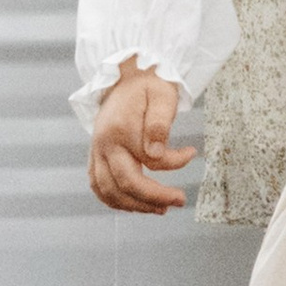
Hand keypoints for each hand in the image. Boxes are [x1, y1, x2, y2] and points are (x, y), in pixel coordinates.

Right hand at [87, 59, 194, 215]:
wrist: (124, 75)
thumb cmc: (148, 85)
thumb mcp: (162, 95)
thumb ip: (160, 124)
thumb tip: (157, 155)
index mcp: (121, 130)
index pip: (150, 161)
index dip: (174, 163)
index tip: (191, 153)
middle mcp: (104, 144)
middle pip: (125, 184)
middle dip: (153, 198)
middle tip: (179, 202)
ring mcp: (96, 151)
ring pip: (109, 191)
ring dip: (134, 206)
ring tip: (160, 209)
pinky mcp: (95, 155)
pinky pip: (98, 186)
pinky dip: (114, 200)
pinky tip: (134, 204)